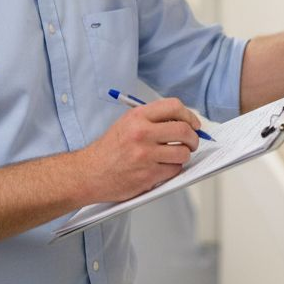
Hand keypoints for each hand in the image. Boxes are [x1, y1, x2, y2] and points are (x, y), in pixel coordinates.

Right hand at [76, 98, 201, 202]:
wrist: (89, 173)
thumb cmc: (108, 150)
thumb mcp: (126, 123)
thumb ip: (152, 119)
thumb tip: (182, 121)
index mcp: (137, 117)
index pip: (174, 107)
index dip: (189, 115)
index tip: (193, 123)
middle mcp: (142, 133)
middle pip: (184, 130)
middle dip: (193, 138)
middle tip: (192, 142)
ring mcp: (146, 155)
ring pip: (183, 153)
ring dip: (184, 155)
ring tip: (175, 156)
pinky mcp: (148, 175)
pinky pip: (174, 170)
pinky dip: (173, 169)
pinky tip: (163, 167)